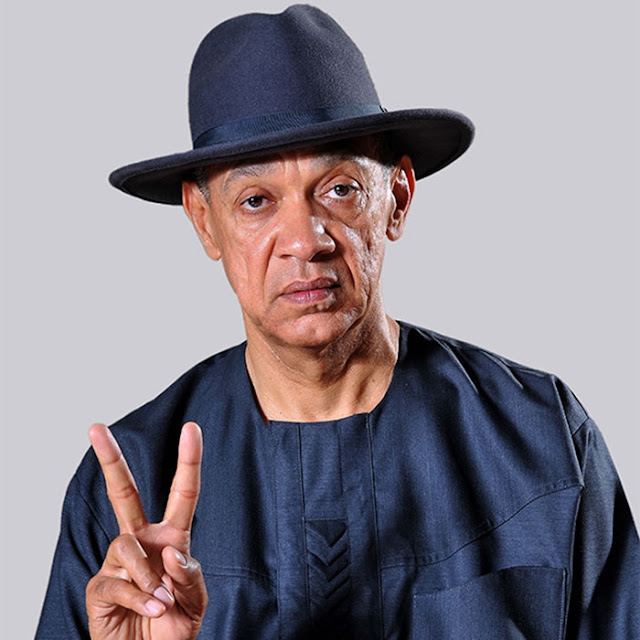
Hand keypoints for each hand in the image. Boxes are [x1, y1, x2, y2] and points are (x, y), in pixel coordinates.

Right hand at [85, 422, 207, 638]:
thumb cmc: (176, 625)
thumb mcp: (196, 600)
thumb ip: (190, 574)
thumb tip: (170, 552)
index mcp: (172, 538)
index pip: (182, 493)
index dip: (188, 460)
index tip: (191, 428)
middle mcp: (144, 542)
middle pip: (124, 494)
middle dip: (111, 460)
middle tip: (95, 428)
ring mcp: (119, 564)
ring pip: (125, 545)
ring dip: (148, 576)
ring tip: (161, 601)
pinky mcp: (100, 587)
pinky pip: (118, 581)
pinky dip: (140, 598)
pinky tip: (151, 609)